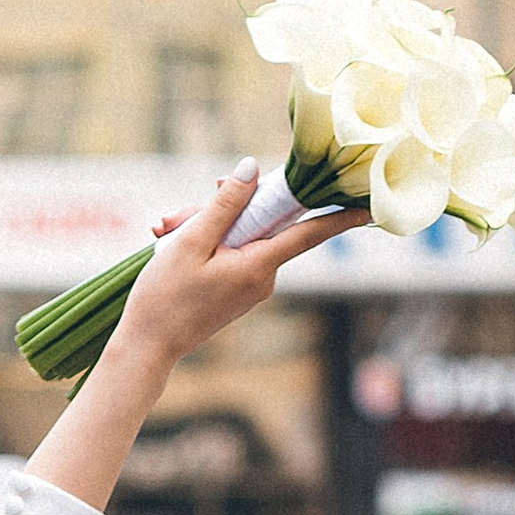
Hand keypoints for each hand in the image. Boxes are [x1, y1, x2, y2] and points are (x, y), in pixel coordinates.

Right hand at [112, 163, 361, 369]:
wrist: (147, 346)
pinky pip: (230, 254)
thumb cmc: (164, 296)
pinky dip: (204, 244)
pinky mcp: (236, 291)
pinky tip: (171, 244)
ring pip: (240, 237)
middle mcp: (263, 278)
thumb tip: (252, 169)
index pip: (308, 233)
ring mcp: (251, 287)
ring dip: (203, 227)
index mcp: (258, 266)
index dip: (338, 217)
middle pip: (258, 224)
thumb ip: (225, 203)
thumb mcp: (191, 242)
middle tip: (173, 217)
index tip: (368, 206)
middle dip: (219, 209)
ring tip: (163, 233)